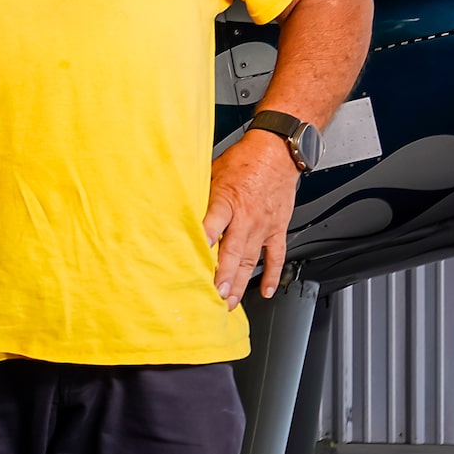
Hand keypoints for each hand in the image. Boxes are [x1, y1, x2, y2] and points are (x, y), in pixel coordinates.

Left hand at [203, 131, 301, 305]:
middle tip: (213, 296)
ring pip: (251, 260)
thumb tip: (175, 208)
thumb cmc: (244, 160)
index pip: (212, 225)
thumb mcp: (213, 171)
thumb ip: (198, 194)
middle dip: (222, 277)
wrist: (278, 151)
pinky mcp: (277, 229)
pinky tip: (266, 291)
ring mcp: (263, 226)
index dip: (202, 243)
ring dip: (240, 283)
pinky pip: (276, 256)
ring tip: (229, 302)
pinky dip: (272, 275)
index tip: (192, 261)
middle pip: (232, 252)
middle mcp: (246, 217)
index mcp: (227, 201)